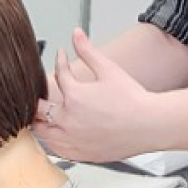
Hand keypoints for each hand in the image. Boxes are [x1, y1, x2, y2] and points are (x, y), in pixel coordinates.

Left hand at [33, 29, 162, 162]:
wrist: (149, 125)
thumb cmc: (132, 100)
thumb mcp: (109, 69)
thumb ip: (88, 51)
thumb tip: (76, 34)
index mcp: (74, 96)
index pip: (59, 75)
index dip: (60, 62)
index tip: (62, 58)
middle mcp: (67, 120)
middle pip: (38, 110)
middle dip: (38, 99)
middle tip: (41, 93)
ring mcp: (71, 139)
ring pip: (41, 132)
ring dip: (40, 122)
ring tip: (43, 115)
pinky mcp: (78, 153)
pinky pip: (54, 149)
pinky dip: (51, 140)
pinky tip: (55, 134)